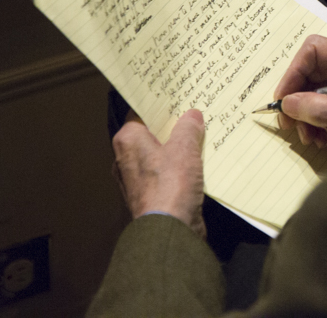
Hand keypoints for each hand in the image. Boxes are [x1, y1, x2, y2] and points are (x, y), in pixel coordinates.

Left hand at [112, 108, 206, 237]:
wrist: (169, 229)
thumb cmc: (170, 184)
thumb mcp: (185, 147)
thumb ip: (188, 127)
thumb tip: (191, 116)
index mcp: (127, 141)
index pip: (139, 113)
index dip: (158, 105)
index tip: (176, 97)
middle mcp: (126, 159)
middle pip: (150, 135)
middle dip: (171, 127)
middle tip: (193, 114)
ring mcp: (137, 180)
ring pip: (159, 156)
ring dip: (178, 149)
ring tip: (201, 136)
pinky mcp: (151, 197)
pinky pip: (166, 175)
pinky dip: (180, 169)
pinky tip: (199, 163)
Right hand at [273, 35, 326, 146]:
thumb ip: (323, 110)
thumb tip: (290, 104)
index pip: (315, 50)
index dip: (294, 72)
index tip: (284, 100)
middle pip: (314, 71)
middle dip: (299, 99)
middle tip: (292, 126)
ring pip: (319, 90)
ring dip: (308, 114)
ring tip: (311, 138)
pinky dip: (321, 120)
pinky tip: (322, 138)